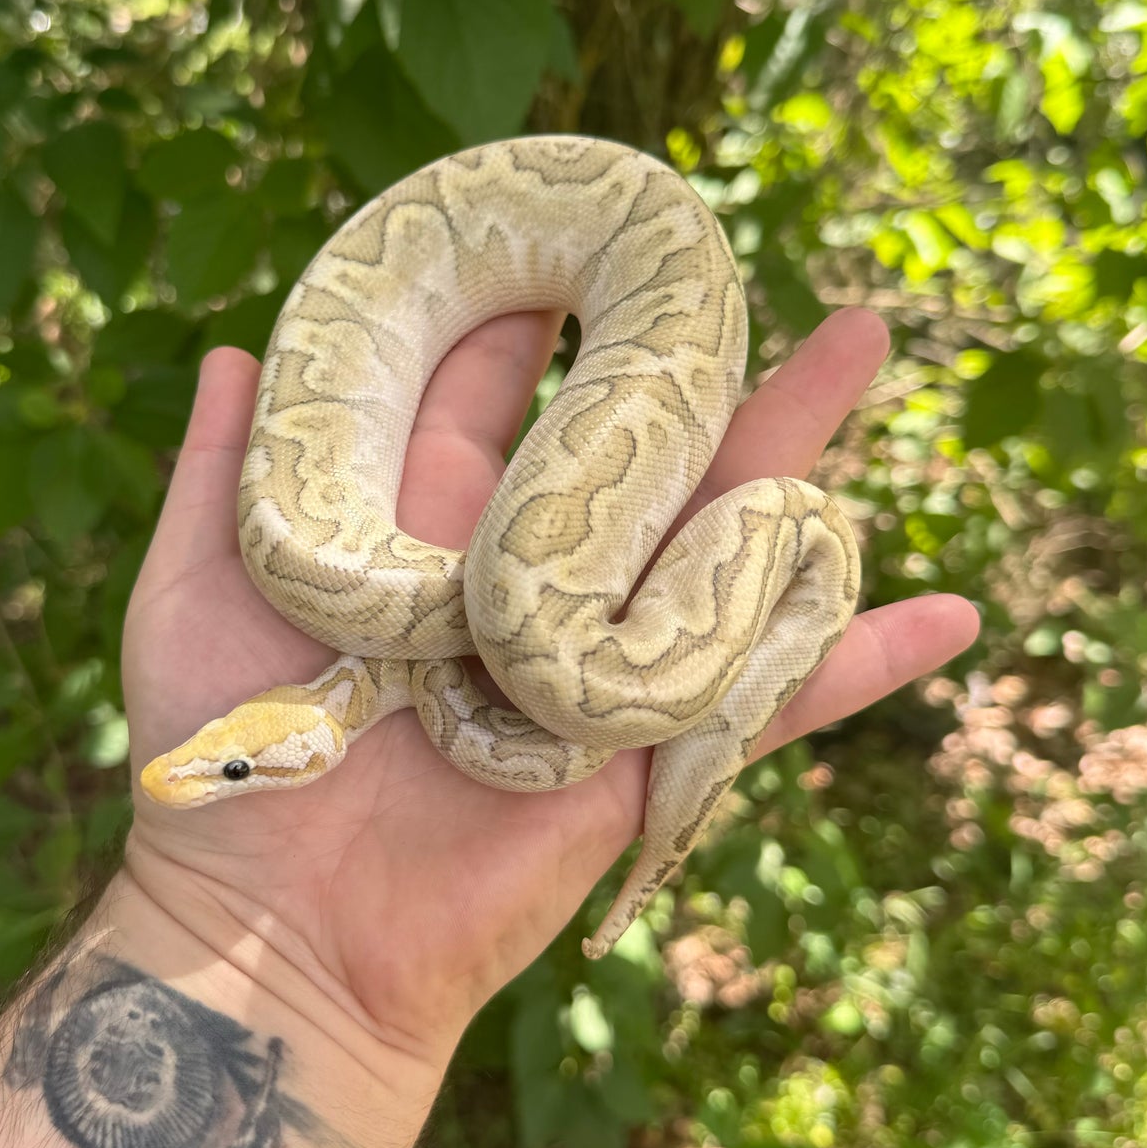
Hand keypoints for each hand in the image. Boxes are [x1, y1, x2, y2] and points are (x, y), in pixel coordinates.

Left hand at [120, 308, 977, 1067]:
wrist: (279, 924)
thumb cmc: (224, 756)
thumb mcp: (194, 589)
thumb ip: (217, 470)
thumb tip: (232, 350)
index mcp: (429, 521)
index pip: (497, 385)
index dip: (532, 306)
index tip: (570, 223)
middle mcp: (527, 569)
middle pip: (624, 437)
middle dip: (682, 345)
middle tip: (732, 254)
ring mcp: (596, 648)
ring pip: (712, 531)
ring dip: (800, 448)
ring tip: (865, 347)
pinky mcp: (646, 739)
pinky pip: (773, 695)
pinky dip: (864, 661)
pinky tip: (952, 613)